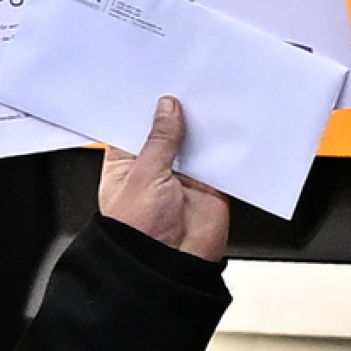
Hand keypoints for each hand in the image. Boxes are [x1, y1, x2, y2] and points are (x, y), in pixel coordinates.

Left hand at [96, 95, 234, 258]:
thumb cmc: (138, 233)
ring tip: (206, 101)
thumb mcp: (144, 174)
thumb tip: (167, 109)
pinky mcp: (210, 187)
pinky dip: (225, 145)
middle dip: (176, 113)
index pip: (134, 126)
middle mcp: (155, 169)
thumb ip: (160, 140)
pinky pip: (220, 159)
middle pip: (167, 131)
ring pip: (195, 142)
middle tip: (184, 86)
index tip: (156, 83)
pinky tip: (225, 127)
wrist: (170, 267)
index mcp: (126, 164)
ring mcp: (183, 178)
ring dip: (201, 127)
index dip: (145, 106)